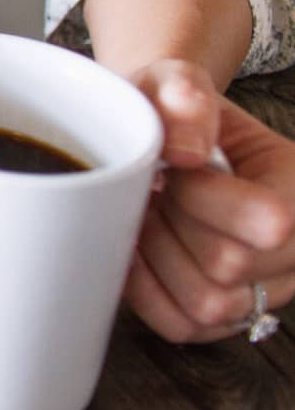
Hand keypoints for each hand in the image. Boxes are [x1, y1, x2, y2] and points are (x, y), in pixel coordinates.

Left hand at [121, 59, 294, 342]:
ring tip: (150, 215)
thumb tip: (182, 149)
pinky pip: (182, 326)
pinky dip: (145, 289)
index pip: (271, 221)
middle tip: (154, 190)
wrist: (164, 141)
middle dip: (172, 222)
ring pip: (207, 304)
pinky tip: (138, 247)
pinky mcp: (227, 318)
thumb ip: (182, 95)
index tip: (175, 167)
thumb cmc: (172, 114)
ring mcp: (266, 291)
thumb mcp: (175, 83)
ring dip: (157, 256)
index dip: (202, 195)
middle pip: (229, 266)